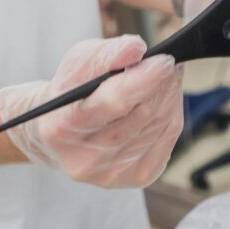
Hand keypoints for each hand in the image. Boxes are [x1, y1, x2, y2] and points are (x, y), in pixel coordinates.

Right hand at [0, 35, 183, 187]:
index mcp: (62, 127)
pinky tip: (162, 101)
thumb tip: (136, 50)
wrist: (58, 131)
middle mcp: (84, 159)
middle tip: (166, 63)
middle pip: (142, 113)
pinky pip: (168, 139)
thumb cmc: (70, 91)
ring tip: (163, 79)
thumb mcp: (78, 62)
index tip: (165, 60)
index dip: (145, 79)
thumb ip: (106, 54)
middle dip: (161, 84)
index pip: (113, 103)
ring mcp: (111, 174)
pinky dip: (171, 115)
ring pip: (160, 124)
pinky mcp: (135, 178)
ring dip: (169, 97)